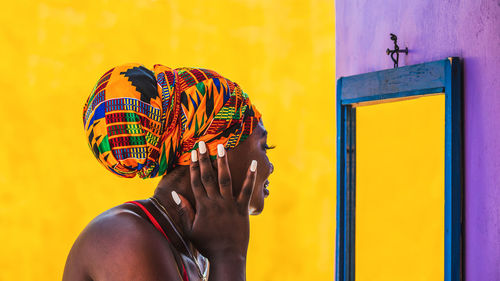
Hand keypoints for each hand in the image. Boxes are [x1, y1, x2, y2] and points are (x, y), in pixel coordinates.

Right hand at [174, 141, 256, 258]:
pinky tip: (253, 163)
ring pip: (225, 180)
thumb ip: (184, 211)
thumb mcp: (191, 229)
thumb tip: (176, 194)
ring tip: (221, 147)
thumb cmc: (208, 244)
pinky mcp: (242, 209)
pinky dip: (250, 176)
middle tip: (202, 143)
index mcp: (202, 206)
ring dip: (223, 163)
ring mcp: (229, 205)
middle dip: (205, 159)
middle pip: (208, 177)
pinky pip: (246, 190)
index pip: (196, 182)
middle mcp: (215, 202)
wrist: (227, 256)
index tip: (193, 153)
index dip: (194, 166)